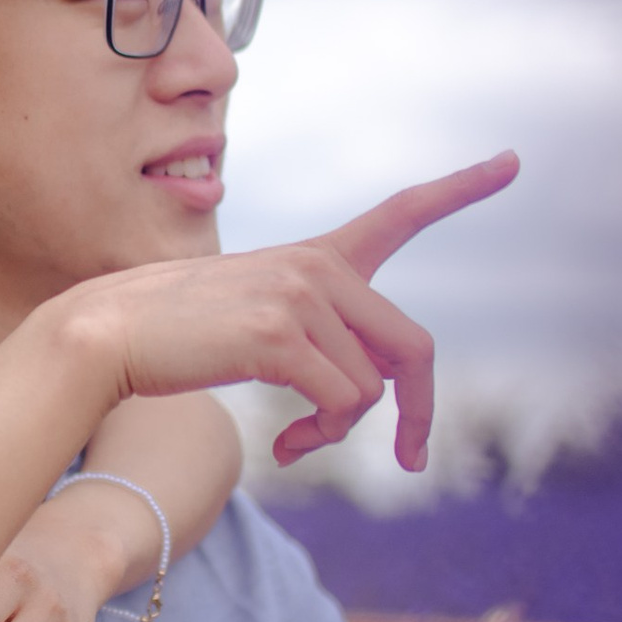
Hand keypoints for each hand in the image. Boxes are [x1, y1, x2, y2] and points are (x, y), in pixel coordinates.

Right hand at [66, 156, 518, 472]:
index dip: (461, 190)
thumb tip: (371, 395)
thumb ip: (321, 340)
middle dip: (419, 413)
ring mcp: (300, 297)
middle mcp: (318, 269)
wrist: (109, 335)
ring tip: (297, 441)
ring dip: (338, 433)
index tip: (512, 162)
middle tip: (410, 460)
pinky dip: (318, 439)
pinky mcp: (278, 335)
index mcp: (317, 259)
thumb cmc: (179, 339)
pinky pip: (338, 405)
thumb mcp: (260, 325)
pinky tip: (285, 448)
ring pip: (370, 391)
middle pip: (413, 348)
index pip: (401, 214)